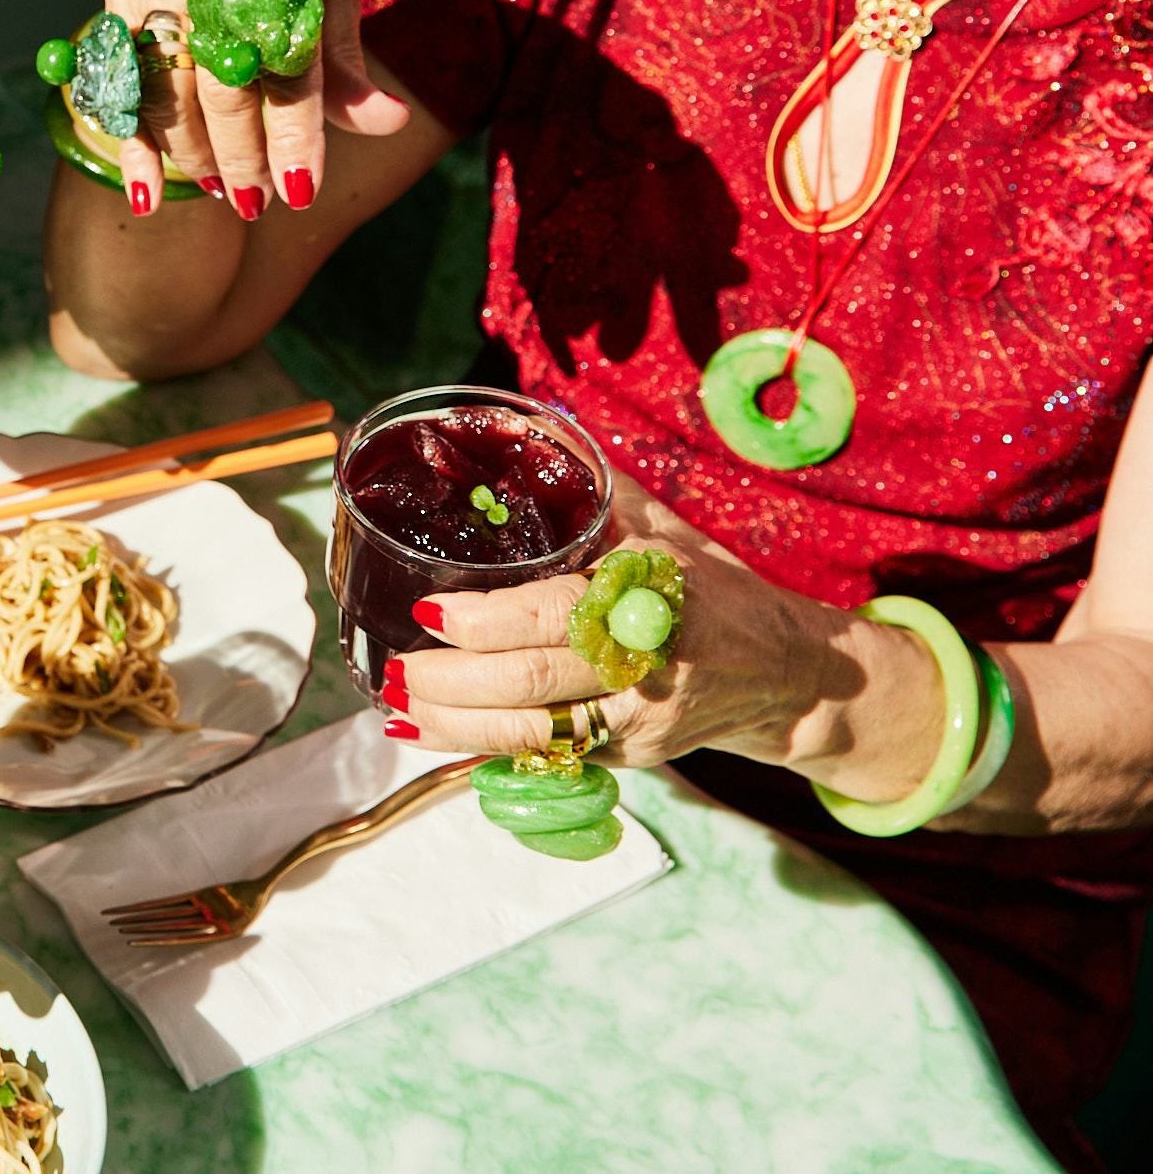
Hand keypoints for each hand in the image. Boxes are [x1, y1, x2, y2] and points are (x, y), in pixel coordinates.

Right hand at [106, 0, 405, 220]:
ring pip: (169, 89)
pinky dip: (134, 145)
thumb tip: (389, 123)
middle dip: (242, 154)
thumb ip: (345, 65)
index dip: (295, 130)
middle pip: (222, 80)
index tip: (302, 189)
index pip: (288, 56)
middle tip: (259, 202)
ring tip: (225, 191)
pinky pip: (122, 83)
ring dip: (196, 154)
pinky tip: (148, 194)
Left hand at [387, 472, 827, 767]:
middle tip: (393, 666)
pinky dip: (478, 747)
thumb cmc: (713, 588)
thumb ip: (597, 489)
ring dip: (452, 725)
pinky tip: (426, 733)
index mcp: (655, 597)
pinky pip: (542, 756)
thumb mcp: (666, 532)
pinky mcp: (627, 757)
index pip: (559, 614)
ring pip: (531, 735)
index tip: (430, 610)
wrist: (788, 676)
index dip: (489, 620)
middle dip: (451, 682)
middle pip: (534, 683)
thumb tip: (527, 425)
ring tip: (393, 705)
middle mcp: (648, 666)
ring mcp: (638, 721)